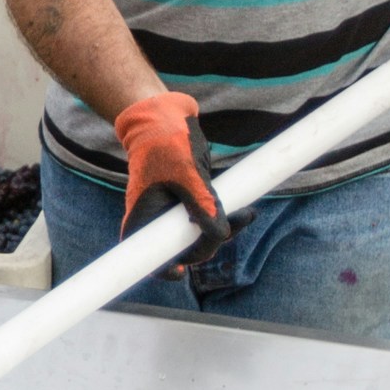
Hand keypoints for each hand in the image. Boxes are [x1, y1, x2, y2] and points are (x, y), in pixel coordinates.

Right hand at [113, 89, 230, 271]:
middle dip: (207, 245)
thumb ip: (203, 204)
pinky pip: (209, 218)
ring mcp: (175, 212)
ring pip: (200, 235)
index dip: (164, 268)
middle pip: (182, 249)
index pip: (148, 256)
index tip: (180, 272)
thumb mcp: (185, 173)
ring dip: (223, 231)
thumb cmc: (165, 142)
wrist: (166, 117)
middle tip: (229, 231)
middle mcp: (158, 219)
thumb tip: (221, 235)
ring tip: (246, 216)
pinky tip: (246, 213)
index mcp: (143, 217)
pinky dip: (227, 217)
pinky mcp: (191, 202)